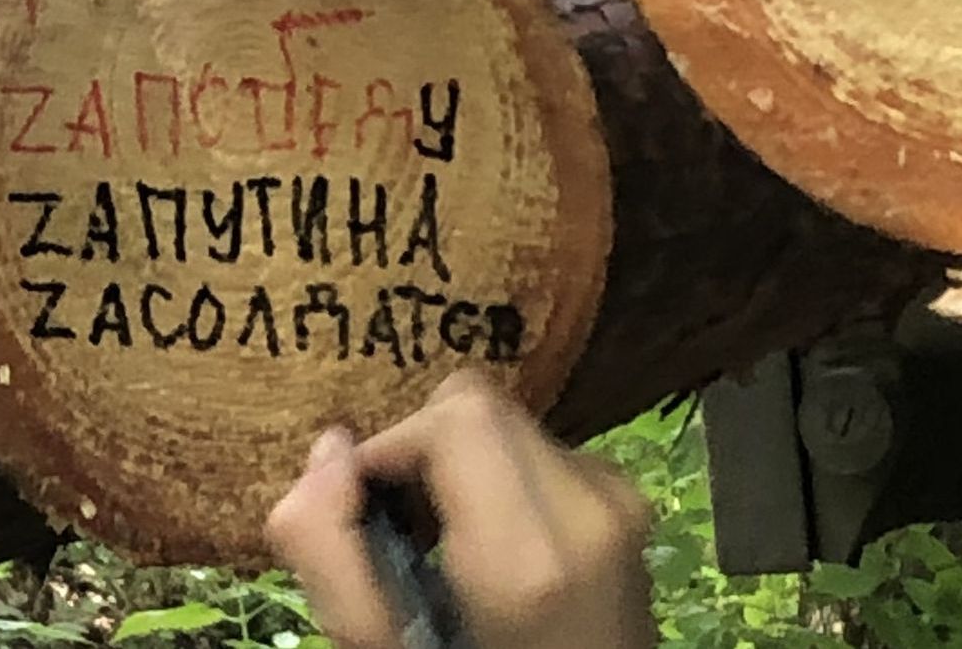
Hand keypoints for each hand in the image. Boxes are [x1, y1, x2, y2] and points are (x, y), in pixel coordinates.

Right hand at [265, 370, 656, 648]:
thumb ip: (330, 550)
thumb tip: (330, 448)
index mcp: (528, 554)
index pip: (457, 413)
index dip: (393, 443)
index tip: (369, 508)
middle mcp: (590, 509)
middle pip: (480, 406)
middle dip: (421, 450)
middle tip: (402, 532)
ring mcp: (619, 501)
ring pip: (509, 424)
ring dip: (463, 467)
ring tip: (451, 550)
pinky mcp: (630, 502)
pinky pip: (544, 453)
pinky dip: (504, 483)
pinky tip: (499, 552)